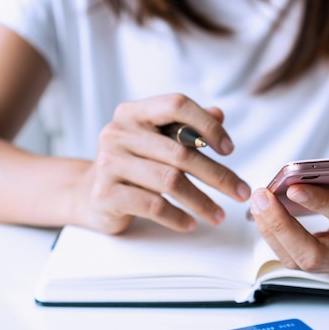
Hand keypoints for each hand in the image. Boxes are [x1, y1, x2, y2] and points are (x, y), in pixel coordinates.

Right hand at [75, 94, 250, 233]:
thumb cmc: (132, 166)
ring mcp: (109, 163)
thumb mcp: (156, 141)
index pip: (177, 105)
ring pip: (170, 181)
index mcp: (134, 113)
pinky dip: (177, 217)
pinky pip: (153, 206)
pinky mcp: (106, 194)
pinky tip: (190, 224)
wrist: (87, 194)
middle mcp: (118, 132)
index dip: (207, 126)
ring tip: (219, 215)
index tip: (229, 150)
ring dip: (202, 201)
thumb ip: (186, 126)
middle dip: (218, 175)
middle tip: (240, 192)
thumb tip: (218, 114)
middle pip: (180, 152)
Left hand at [249, 166, 328, 277]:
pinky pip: (291, 257)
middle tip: (262, 198)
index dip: (322, 204)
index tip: (294, 187)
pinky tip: (262, 212)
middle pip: (313, 255)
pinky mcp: (323, 266)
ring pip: (297, 260)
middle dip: (283, 227)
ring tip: (258, 201)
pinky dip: (273, 235)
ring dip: (272, 231)